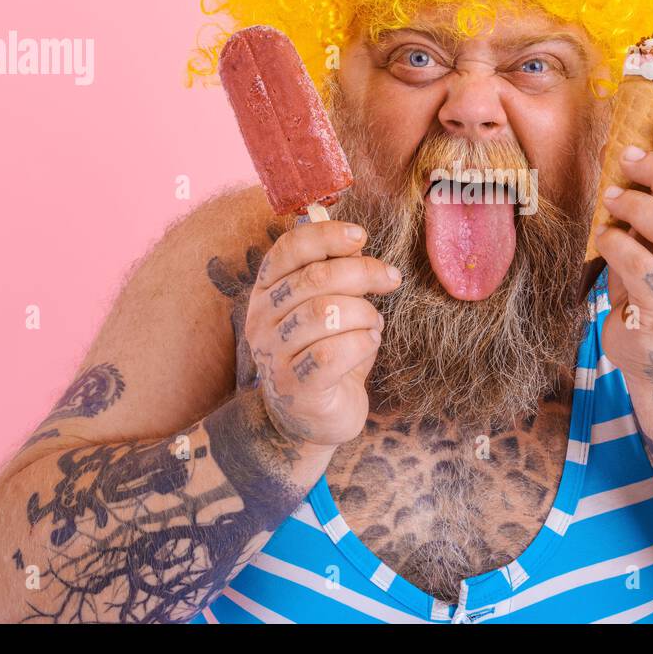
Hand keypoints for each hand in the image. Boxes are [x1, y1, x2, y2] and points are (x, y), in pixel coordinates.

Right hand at [244, 219, 401, 451]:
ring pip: (326, 314)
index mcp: (266, 291)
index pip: (289, 249)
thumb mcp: (326, 307)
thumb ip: (335, 276)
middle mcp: (262, 320)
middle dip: (363, 272)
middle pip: (315, 278)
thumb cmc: (325, 353)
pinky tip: (368, 344)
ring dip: (364, 314)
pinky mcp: (295, 387)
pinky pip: (332, 353)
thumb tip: (357, 243)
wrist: (311, 418)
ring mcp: (274, 355)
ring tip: (373, 323)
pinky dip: (362, 344)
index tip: (361, 237)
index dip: (327, 236)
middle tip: (390, 278)